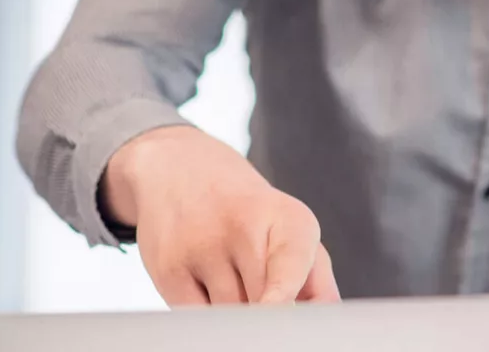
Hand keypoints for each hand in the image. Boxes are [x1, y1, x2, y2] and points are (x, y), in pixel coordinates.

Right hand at [102, 126, 340, 305]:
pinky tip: (206, 285)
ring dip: (237, 316)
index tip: (277, 308)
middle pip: (262, 304)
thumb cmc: (251, 214)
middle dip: (269, 312)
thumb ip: (317, 282)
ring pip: (229, 316)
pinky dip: (207, 314)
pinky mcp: (167, 269)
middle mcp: (243, 227)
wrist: (182, 170)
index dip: (282, 294)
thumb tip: (321, 320)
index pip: (289, 264)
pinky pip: (196, 317)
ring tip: (234, 278)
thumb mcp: (292, 230)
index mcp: (289, 219)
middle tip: (264, 291)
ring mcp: (200, 247)